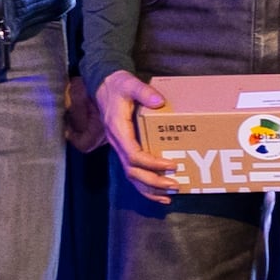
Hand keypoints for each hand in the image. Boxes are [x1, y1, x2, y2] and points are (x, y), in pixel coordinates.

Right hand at [93, 71, 188, 199]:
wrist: (104, 86)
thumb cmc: (118, 86)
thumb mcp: (129, 83)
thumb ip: (143, 92)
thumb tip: (159, 101)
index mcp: (118, 130)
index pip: (134, 155)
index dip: (152, 163)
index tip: (172, 165)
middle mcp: (117, 143)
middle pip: (132, 171)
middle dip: (153, 181)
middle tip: (175, 185)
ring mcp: (120, 148)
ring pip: (131, 176)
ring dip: (149, 188)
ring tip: (169, 196)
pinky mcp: (125, 149)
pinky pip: (132, 171)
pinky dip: (145, 185)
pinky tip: (159, 193)